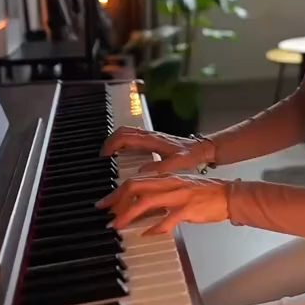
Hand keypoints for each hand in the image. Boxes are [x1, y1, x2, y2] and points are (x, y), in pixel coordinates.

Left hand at [95, 173, 230, 234]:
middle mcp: (170, 183)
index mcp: (167, 178)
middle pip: (136, 186)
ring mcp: (179, 195)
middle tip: (107, 214)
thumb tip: (139, 210)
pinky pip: (167, 219)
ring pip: (147, 201)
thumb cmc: (205, 195)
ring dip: (129, 214)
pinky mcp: (188, 209)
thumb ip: (159, 197)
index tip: (106, 204)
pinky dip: (154, 228)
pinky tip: (147, 234)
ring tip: (119, 225)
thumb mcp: (178, 190)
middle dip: (117, 201)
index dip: (117, 192)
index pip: (135, 180)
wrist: (229, 196)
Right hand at [99, 126, 215, 173]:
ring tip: (109, 156)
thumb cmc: (191, 155)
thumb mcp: (176, 164)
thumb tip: (141, 173)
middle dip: (109, 141)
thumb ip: (160, 168)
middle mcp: (150, 136)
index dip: (111, 145)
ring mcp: (151, 137)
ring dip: (116, 141)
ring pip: (128, 133)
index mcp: (152, 140)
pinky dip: (124, 143)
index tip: (104, 157)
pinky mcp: (154, 140)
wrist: (202, 149)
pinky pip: (133, 137)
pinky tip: (123, 155)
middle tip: (102, 157)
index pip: (125, 136)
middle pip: (123, 131)